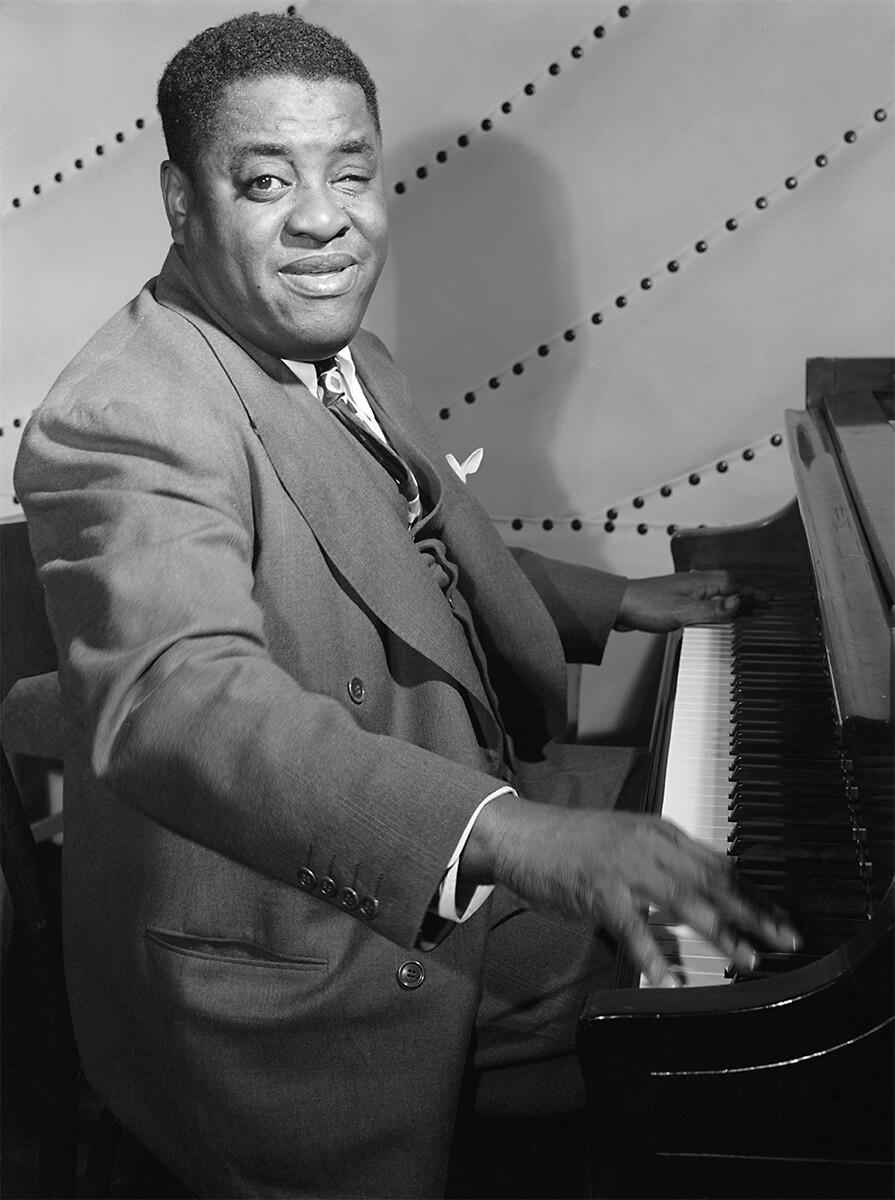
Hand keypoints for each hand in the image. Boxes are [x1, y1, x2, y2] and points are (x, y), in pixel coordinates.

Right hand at [465, 796, 798, 988]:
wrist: (521, 835)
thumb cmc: (572, 843)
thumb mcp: (627, 843)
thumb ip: (664, 866)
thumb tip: (703, 900)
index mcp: (660, 832)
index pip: (719, 863)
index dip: (753, 892)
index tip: (781, 918)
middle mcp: (649, 845)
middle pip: (712, 880)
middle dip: (753, 912)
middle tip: (785, 939)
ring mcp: (624, 867)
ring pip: (683, 900)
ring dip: (719, 931)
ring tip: (745, 959)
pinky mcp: (598, 891)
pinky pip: (633, 928)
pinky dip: (653, 955)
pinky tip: (671, 978)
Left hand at [614, 570, 768, 632]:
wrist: (618, 605)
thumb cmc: (646, 605)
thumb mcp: (683, 612)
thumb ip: (711, 610)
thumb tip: (737, 605)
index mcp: (701, 582)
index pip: (735, 583)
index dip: (754, 591)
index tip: (770, 598)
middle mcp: (696, 583)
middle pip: (730, 584)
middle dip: (749, 593)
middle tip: (765, 604)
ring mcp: (686, 590)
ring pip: (718, 591)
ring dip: (734, 599)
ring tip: (748, 609)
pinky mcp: (678, 599)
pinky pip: (706, 600)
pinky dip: (719, 605)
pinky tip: (717, 613)